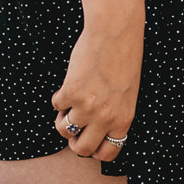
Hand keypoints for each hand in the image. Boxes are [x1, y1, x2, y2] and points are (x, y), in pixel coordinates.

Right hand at [51, 17, 141, 161]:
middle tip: (75, 124)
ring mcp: (87, 106)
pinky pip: (56, 104)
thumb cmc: (124, 57)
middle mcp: (106, 116)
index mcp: (124, 118)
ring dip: (63, 118)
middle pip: (81, 149)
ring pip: (64, 129)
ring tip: (72, 102)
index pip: (108, 152)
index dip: (96, 149)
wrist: (115, 30)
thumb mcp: (127, 91)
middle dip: (74, 140)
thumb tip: (91, 130)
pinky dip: (59, 96)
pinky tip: (71, 81)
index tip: (90, 138)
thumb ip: (114, 112)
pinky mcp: (71, 92)